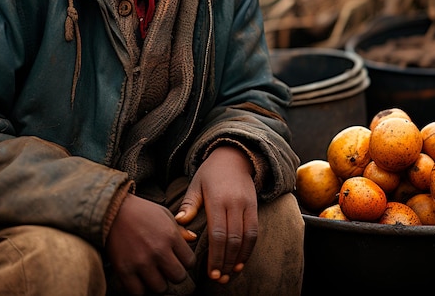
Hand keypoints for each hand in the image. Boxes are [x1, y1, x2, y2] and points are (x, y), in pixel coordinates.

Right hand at [105, 193, 195, 294]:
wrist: (111, 209)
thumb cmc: (141, 211)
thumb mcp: (163, 214)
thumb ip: (179, 229)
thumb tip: (194, 238)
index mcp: (170, 235)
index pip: (190, 262)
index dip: (184, 262)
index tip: (176, 258)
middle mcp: (158, 250)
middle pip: (178, 277)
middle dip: (173, 273)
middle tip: (164, 267)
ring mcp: (141, 261)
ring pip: (160, 288)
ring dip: (157, 282)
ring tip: (151, 273)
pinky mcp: (124, 270)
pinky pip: (138, 292)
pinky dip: (139, 289)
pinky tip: (138, 278)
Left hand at [175, 146, 257, 283]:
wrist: (234, 156)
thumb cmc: (210, 173)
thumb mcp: (196, 183)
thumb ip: (189, 204)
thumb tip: (179, 222)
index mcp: (216, 198)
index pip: (217, 232)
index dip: (215, 254)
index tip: (210, 271)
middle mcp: (234, 203)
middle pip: (232, 239)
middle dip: (226, 261)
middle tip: (218, 278)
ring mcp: (246, 205)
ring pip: (246, 238)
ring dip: (238, 259)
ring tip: (229, 274)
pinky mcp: (255, 207)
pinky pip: (254, 232)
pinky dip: (249, 249)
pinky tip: (240, 262)